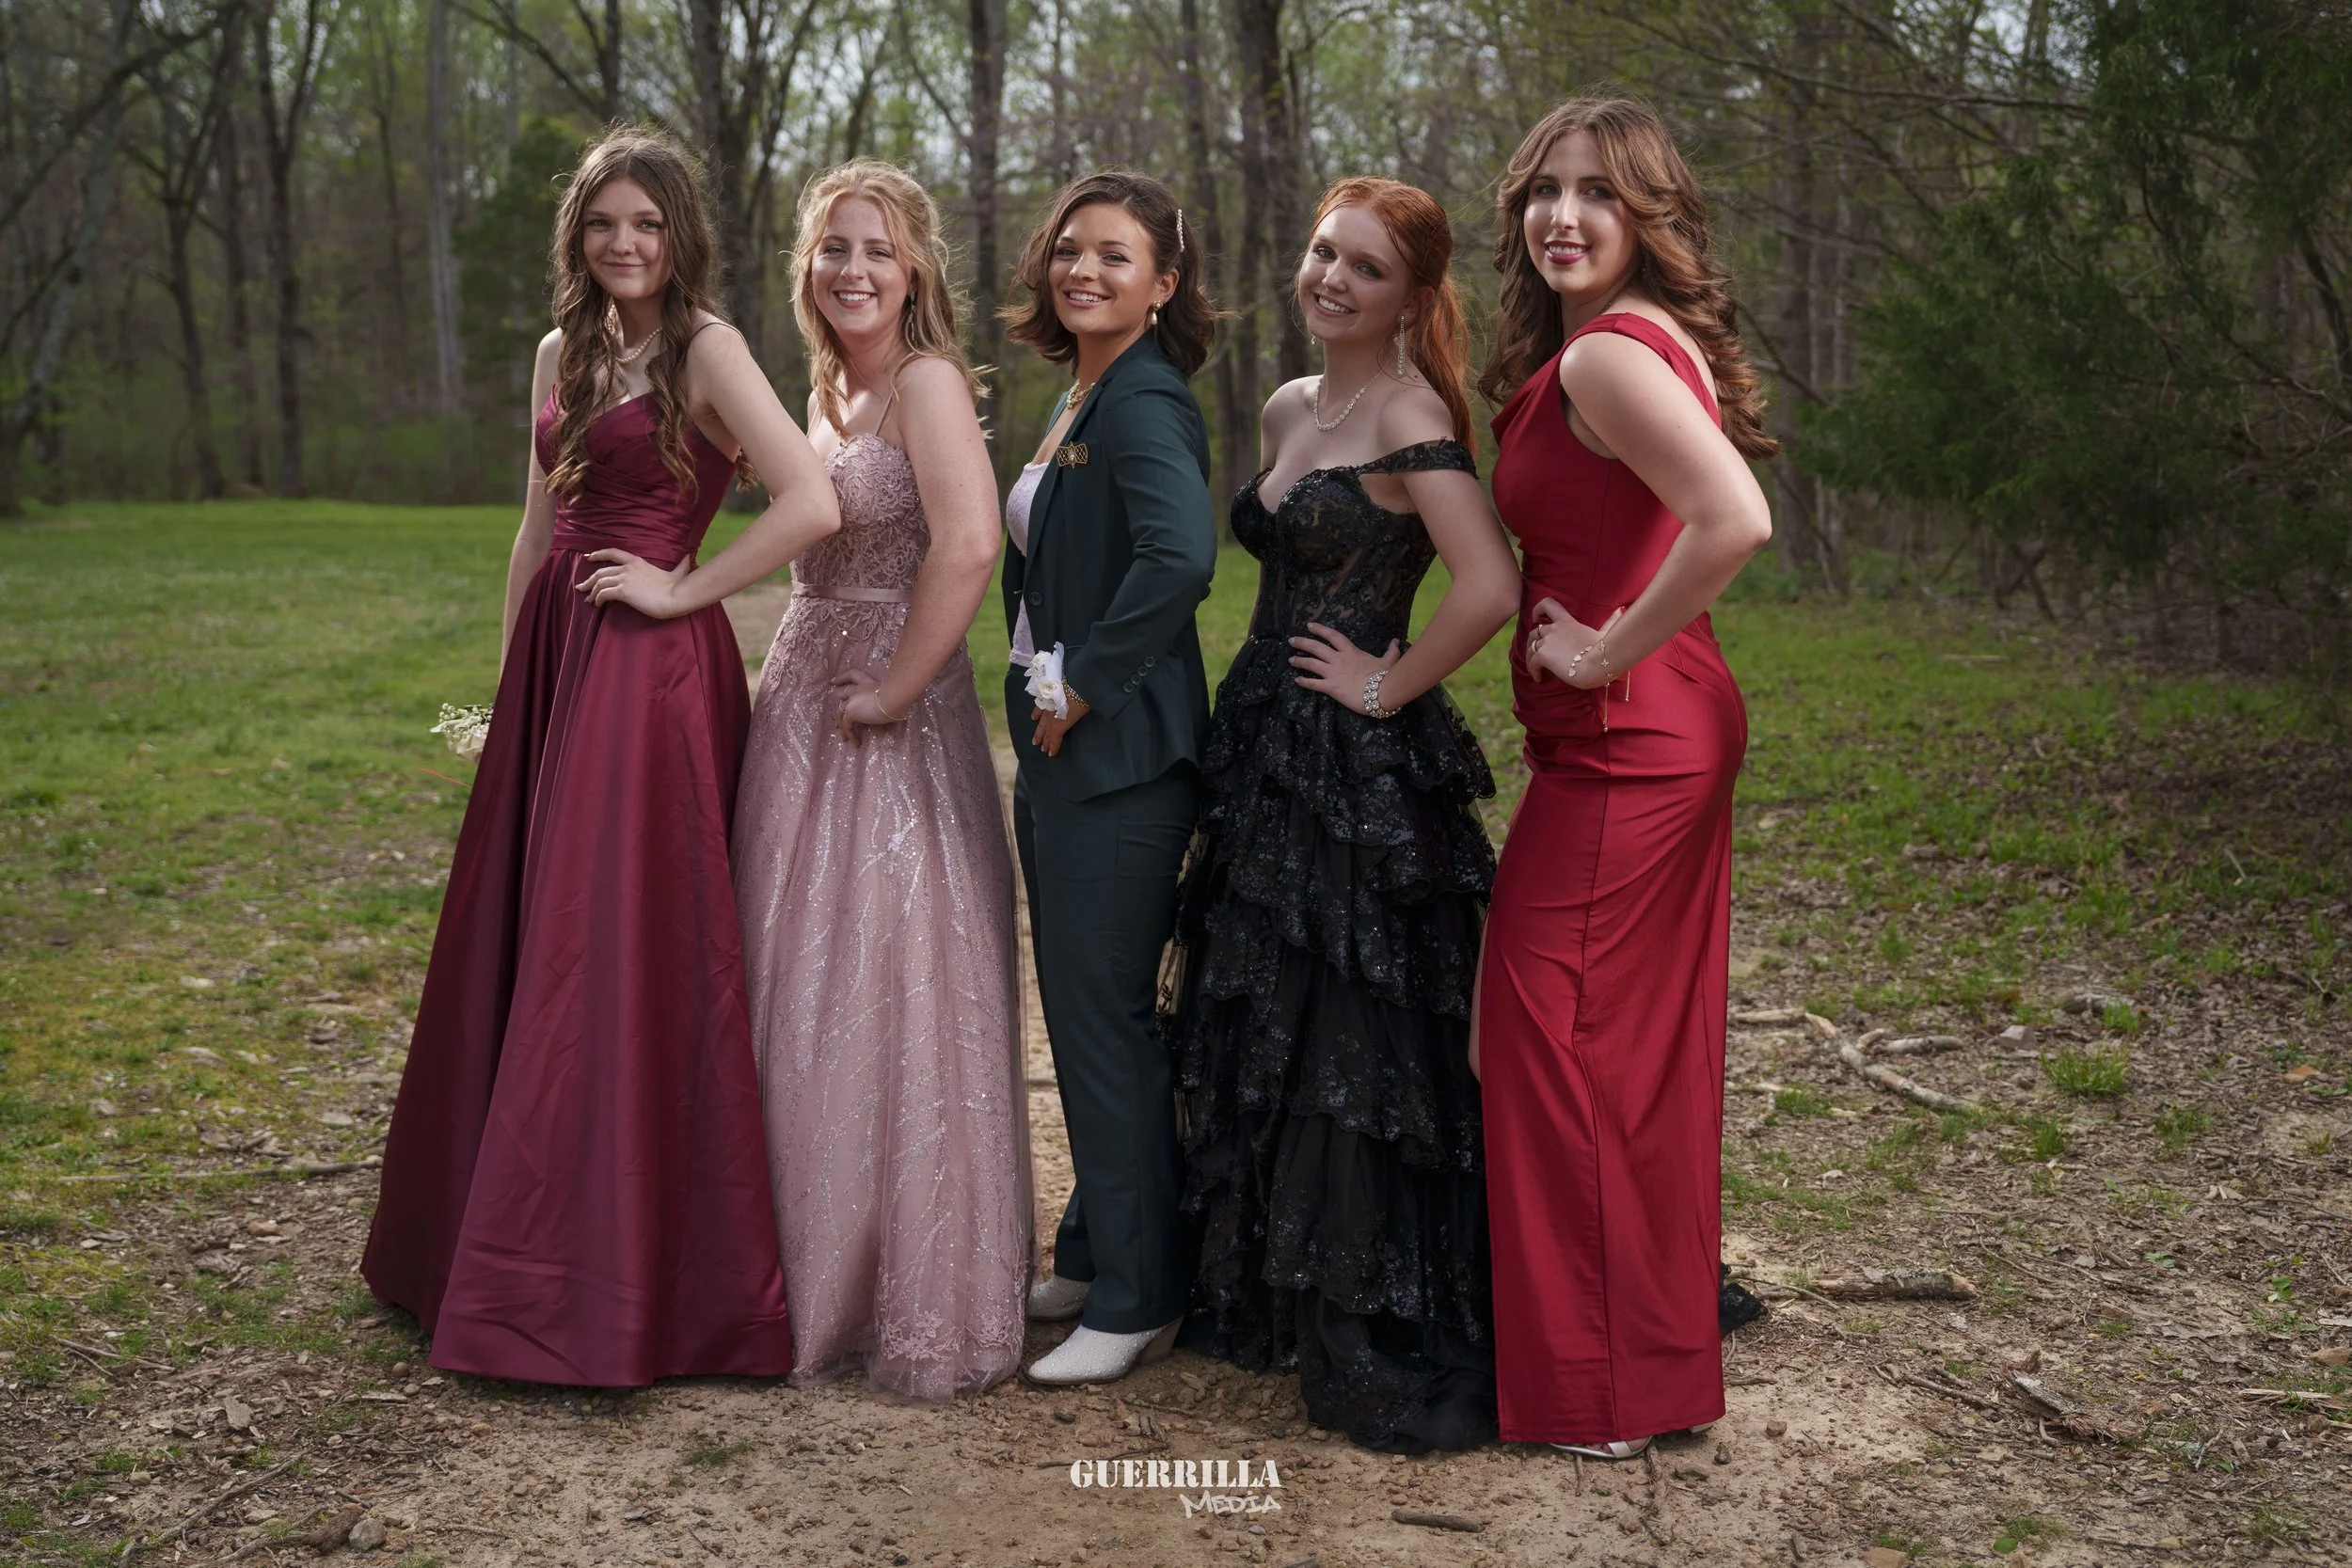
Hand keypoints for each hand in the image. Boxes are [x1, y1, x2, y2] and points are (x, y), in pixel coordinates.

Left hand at [577, 548, 691, 617]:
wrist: (675, 596)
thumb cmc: (677, 587)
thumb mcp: (679, 572)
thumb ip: (681, 565)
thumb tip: (689, 558)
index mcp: (637, 562)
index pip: (612, 553)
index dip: (598, 554)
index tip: (588, 558)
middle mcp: (628, 568)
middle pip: (601, 571)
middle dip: (589, 579)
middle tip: (581, 587)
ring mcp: (625, 579)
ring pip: (599, 582)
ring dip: (591, 592)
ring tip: (588, 600)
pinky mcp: (623, 591)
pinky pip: (603, 594)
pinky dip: (597, 599)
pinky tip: (597, 605)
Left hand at [831, 668, 905, 743]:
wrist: (894, 697)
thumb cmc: (899, 696)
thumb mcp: (892, 697)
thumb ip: (891, 704)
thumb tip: (900, 718)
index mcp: (867, 683)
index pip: (852, 676)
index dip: (841, 678)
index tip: (833, 681)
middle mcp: (857, 690)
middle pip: (841, 694)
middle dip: (838, 704)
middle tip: (838, 715)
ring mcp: (852, 700)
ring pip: (840, 711)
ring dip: (841, 724)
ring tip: (844, 736)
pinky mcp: (850, 712)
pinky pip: (846, 725)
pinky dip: (849, 734)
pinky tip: (855, 742)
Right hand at [1029, 693, 1090, 756]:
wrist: (1075, 682)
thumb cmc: (1082, 700)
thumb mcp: (1082, 713)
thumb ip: (1077, 720)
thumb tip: (1077, 721)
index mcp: (1059, 725)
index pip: (1054, 738)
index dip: (1053, 747)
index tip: (1050, 754)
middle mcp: (1051, 718)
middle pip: (1046, 732)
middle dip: (1044, 741)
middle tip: (1041, 749)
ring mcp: (1047, 707)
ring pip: (1041, 722)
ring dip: (1038, 731)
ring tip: (1035, 740)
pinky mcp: (1046, 698)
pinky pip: (1039, 707)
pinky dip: (1036, 713)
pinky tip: (1034, 717)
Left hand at [1288, 622, 1400, 712]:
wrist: (1381, 691)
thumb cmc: (1385, 676)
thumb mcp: (1389, 661)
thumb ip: (1391, 651)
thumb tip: (1397, 641)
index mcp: (1351, 651)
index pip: (1333, 636)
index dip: (1320, 629)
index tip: (1310, 626)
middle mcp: (1339, 659)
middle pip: (1316, 647)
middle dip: (1302, 643)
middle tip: (1292, 640)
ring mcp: (1333, 673)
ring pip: (1311, 664)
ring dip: (1299, 661)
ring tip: (1291, 660)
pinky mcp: (1331, 687)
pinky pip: (1314, 683)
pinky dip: (1304, 682)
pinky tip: (1297, 680)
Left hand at [1524, 600, 1624, 687]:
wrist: (1597, 664)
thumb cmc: (1605, 650)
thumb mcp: (1606, 633)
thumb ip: (1610, 622)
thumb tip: (1619, 611)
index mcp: (1568, 621)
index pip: (1547, 604)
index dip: (1537, 609)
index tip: (1536, 617)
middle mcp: (1555, 629)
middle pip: (1534, 631)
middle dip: (1533, 641)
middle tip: (1537, 652)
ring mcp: (1548, 641)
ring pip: (1530, 646)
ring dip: (1530, 656)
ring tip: (1535, 668)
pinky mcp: (1543, 655)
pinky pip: (1531, 662)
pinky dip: (1532, 670)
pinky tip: (1539, 678)